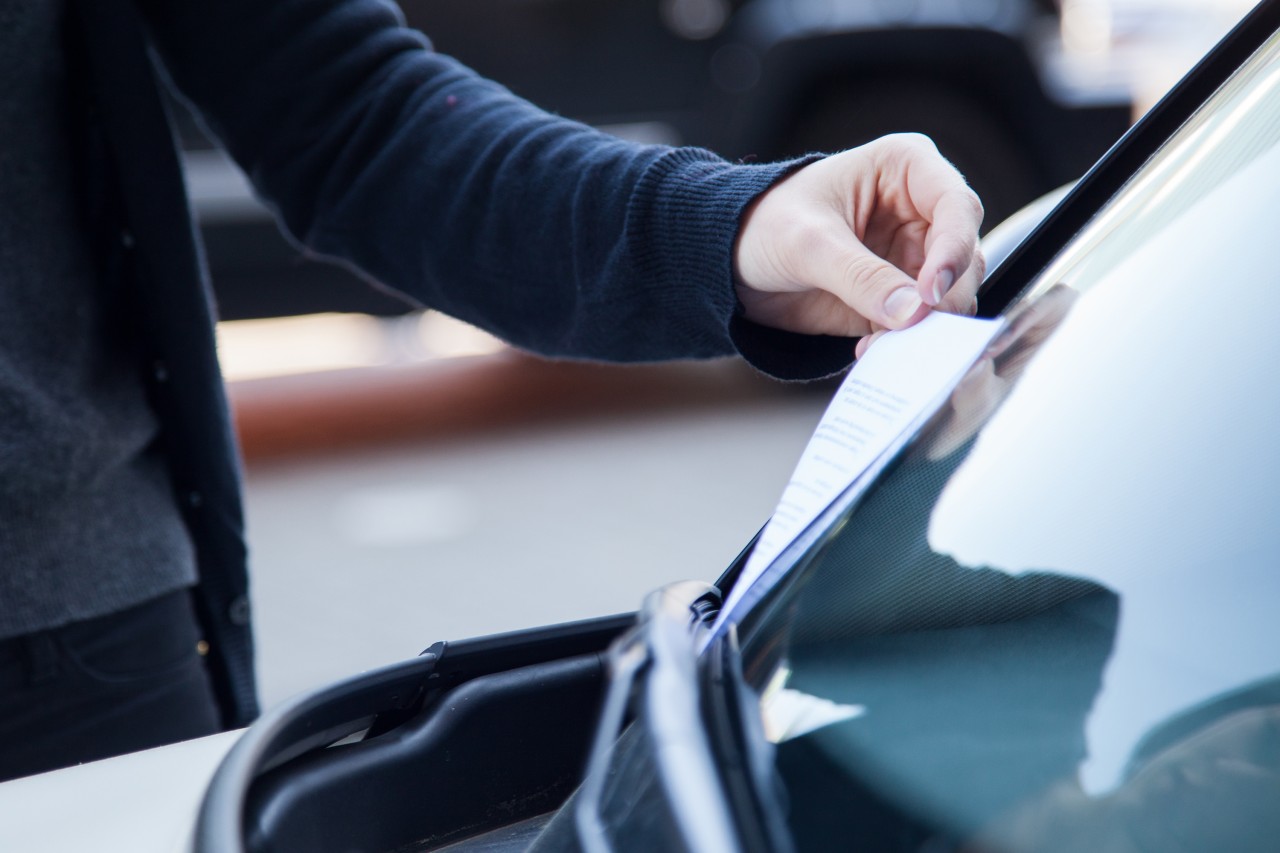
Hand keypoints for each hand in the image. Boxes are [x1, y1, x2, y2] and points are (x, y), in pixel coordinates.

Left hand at [734, 134, 984, 355]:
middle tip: (917, 329)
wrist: (730, 261)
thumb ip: (861, 277)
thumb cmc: (766, 223)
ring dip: (924, 327)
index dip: (954, 250)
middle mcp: (920, 211)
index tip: (932, 292)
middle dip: (945, 298)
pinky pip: (917, 325)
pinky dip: (902, 343)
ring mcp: (912, 257)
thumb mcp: (809, 244)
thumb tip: (913, 313)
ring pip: (949, 297)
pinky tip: (869, 352)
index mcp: (906, 169)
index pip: (956, 207)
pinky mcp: (898, 298)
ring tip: (882, 344)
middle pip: (964, 258)